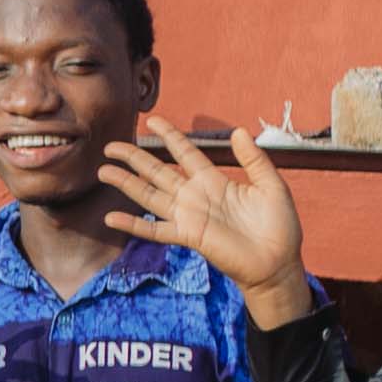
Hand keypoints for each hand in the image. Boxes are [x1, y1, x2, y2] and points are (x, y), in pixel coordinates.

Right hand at [111, 117, 313, 315]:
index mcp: (214, 181)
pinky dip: (133, 224)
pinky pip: (155, 230)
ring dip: (126, 184)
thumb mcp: (271, 185)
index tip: (152, 120)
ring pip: (149, 196)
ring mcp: (188, 216)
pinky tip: (111, 217)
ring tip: (103, 171)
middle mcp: (195, 196)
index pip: (185, 153)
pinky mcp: (188, 236)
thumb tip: (239, 131)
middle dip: (134, 157)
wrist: (277, 262)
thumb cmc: (279, 226)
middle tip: (111, 146)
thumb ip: (254, 159)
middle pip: (158, 171)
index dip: (169, 136)